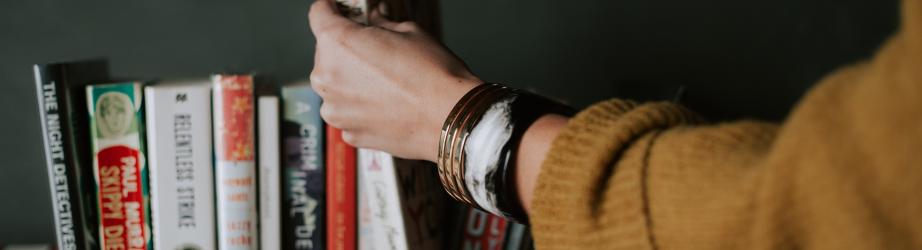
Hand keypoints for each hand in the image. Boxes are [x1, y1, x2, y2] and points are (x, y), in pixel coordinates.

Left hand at [308, 0, 480, 160]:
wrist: (450, 120)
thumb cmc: (433, 75)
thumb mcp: (409, 31)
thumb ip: (381, 24)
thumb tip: (375, 19)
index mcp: (338, 43)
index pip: (319, 14)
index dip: (331, 9)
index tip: (341, 11)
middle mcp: (327, 77)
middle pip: (326, 53)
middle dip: (346, 49)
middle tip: (376, 51)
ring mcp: (335, 110)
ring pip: (335, 86)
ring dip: (351, 81)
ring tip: (385, 84)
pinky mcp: (349, 133)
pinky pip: (348, 112)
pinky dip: (361, 107)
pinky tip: (387, 105)